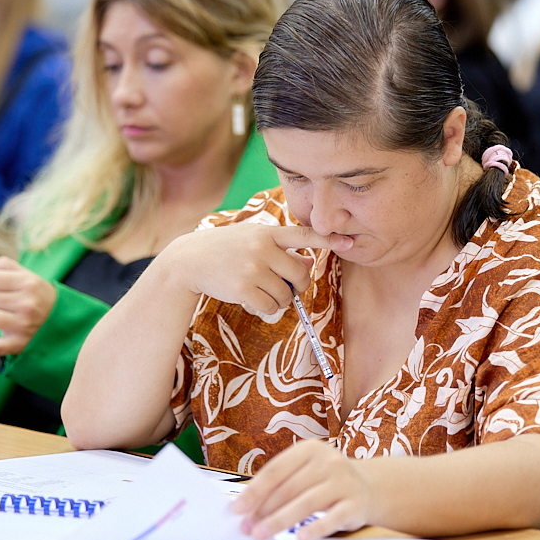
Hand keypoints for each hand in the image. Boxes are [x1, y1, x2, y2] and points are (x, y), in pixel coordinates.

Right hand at [162, 224, 351, 316]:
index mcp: (267, 232)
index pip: (304, 234)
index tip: (349, 242)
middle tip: (286, 286)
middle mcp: (262, 248)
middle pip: (301, 273)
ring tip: (263, 291)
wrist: (189, 260)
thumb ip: (282, 249)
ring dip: (280, 299)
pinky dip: (267, 308)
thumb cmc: (226, 249)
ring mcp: (253, 268)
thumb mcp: (253, 241)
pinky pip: (271, 306)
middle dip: (298, 285)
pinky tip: (254, 299)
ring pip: (286, 293)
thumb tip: (311, 263)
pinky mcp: (244, 288)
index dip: (329, 239)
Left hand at [231, 440, 375, 539]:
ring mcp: (344, 482)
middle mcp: (328, 461)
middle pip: (289, 488)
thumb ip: (280, 484)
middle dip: (264, 510)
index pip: (276, 470)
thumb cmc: (325, 480)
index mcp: (310, 449)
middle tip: (246, 528)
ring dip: (280, 521)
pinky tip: (300, 538)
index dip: (254, 490)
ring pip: (306, 503)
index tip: (237, 508)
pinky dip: (315, 529)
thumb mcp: (305, 471)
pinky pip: (332, 518)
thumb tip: (246, 509)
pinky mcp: (355, 504)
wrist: (368, 487)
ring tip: (261, 534)